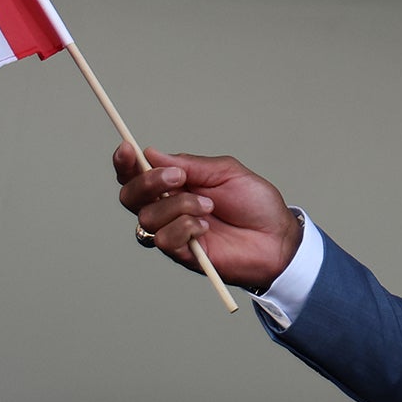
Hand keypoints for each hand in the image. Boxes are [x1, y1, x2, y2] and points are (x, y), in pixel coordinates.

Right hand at [113, 143, 302, 291]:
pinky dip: (184, 227)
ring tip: (209, 207)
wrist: (277, 237)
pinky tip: (205, 227)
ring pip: (147, 217)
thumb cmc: (255, 204)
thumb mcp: (225, 172)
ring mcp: (174, 231)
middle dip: (149, 182)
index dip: (125, 162)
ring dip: (179, 206)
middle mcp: (168, 207)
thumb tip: (152, 153)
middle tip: (179, 178)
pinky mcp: (182, 254)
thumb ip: (190, 165)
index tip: (128, 148)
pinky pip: (163, 239)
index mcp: (175, 184)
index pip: (137, 174)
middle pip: (129, 196)